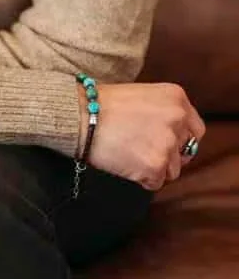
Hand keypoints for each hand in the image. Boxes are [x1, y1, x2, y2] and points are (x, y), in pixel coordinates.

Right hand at [78, 81, 204, 191]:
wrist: (81, 114)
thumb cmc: (105, 104)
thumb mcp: (144, 96)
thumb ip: (165, 113)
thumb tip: (175, 138)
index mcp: (176, 98)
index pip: (196, 130)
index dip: (180, 140)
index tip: (166, 144)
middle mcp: (177, 118)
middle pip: (184, 152)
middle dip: (167, 155)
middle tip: (143, 149)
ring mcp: (167, 143)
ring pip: (172, 170)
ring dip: (153, 167)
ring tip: (129, 152)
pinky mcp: (155, 165)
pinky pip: (155, 182)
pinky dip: (141, 178)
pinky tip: (125, 162)